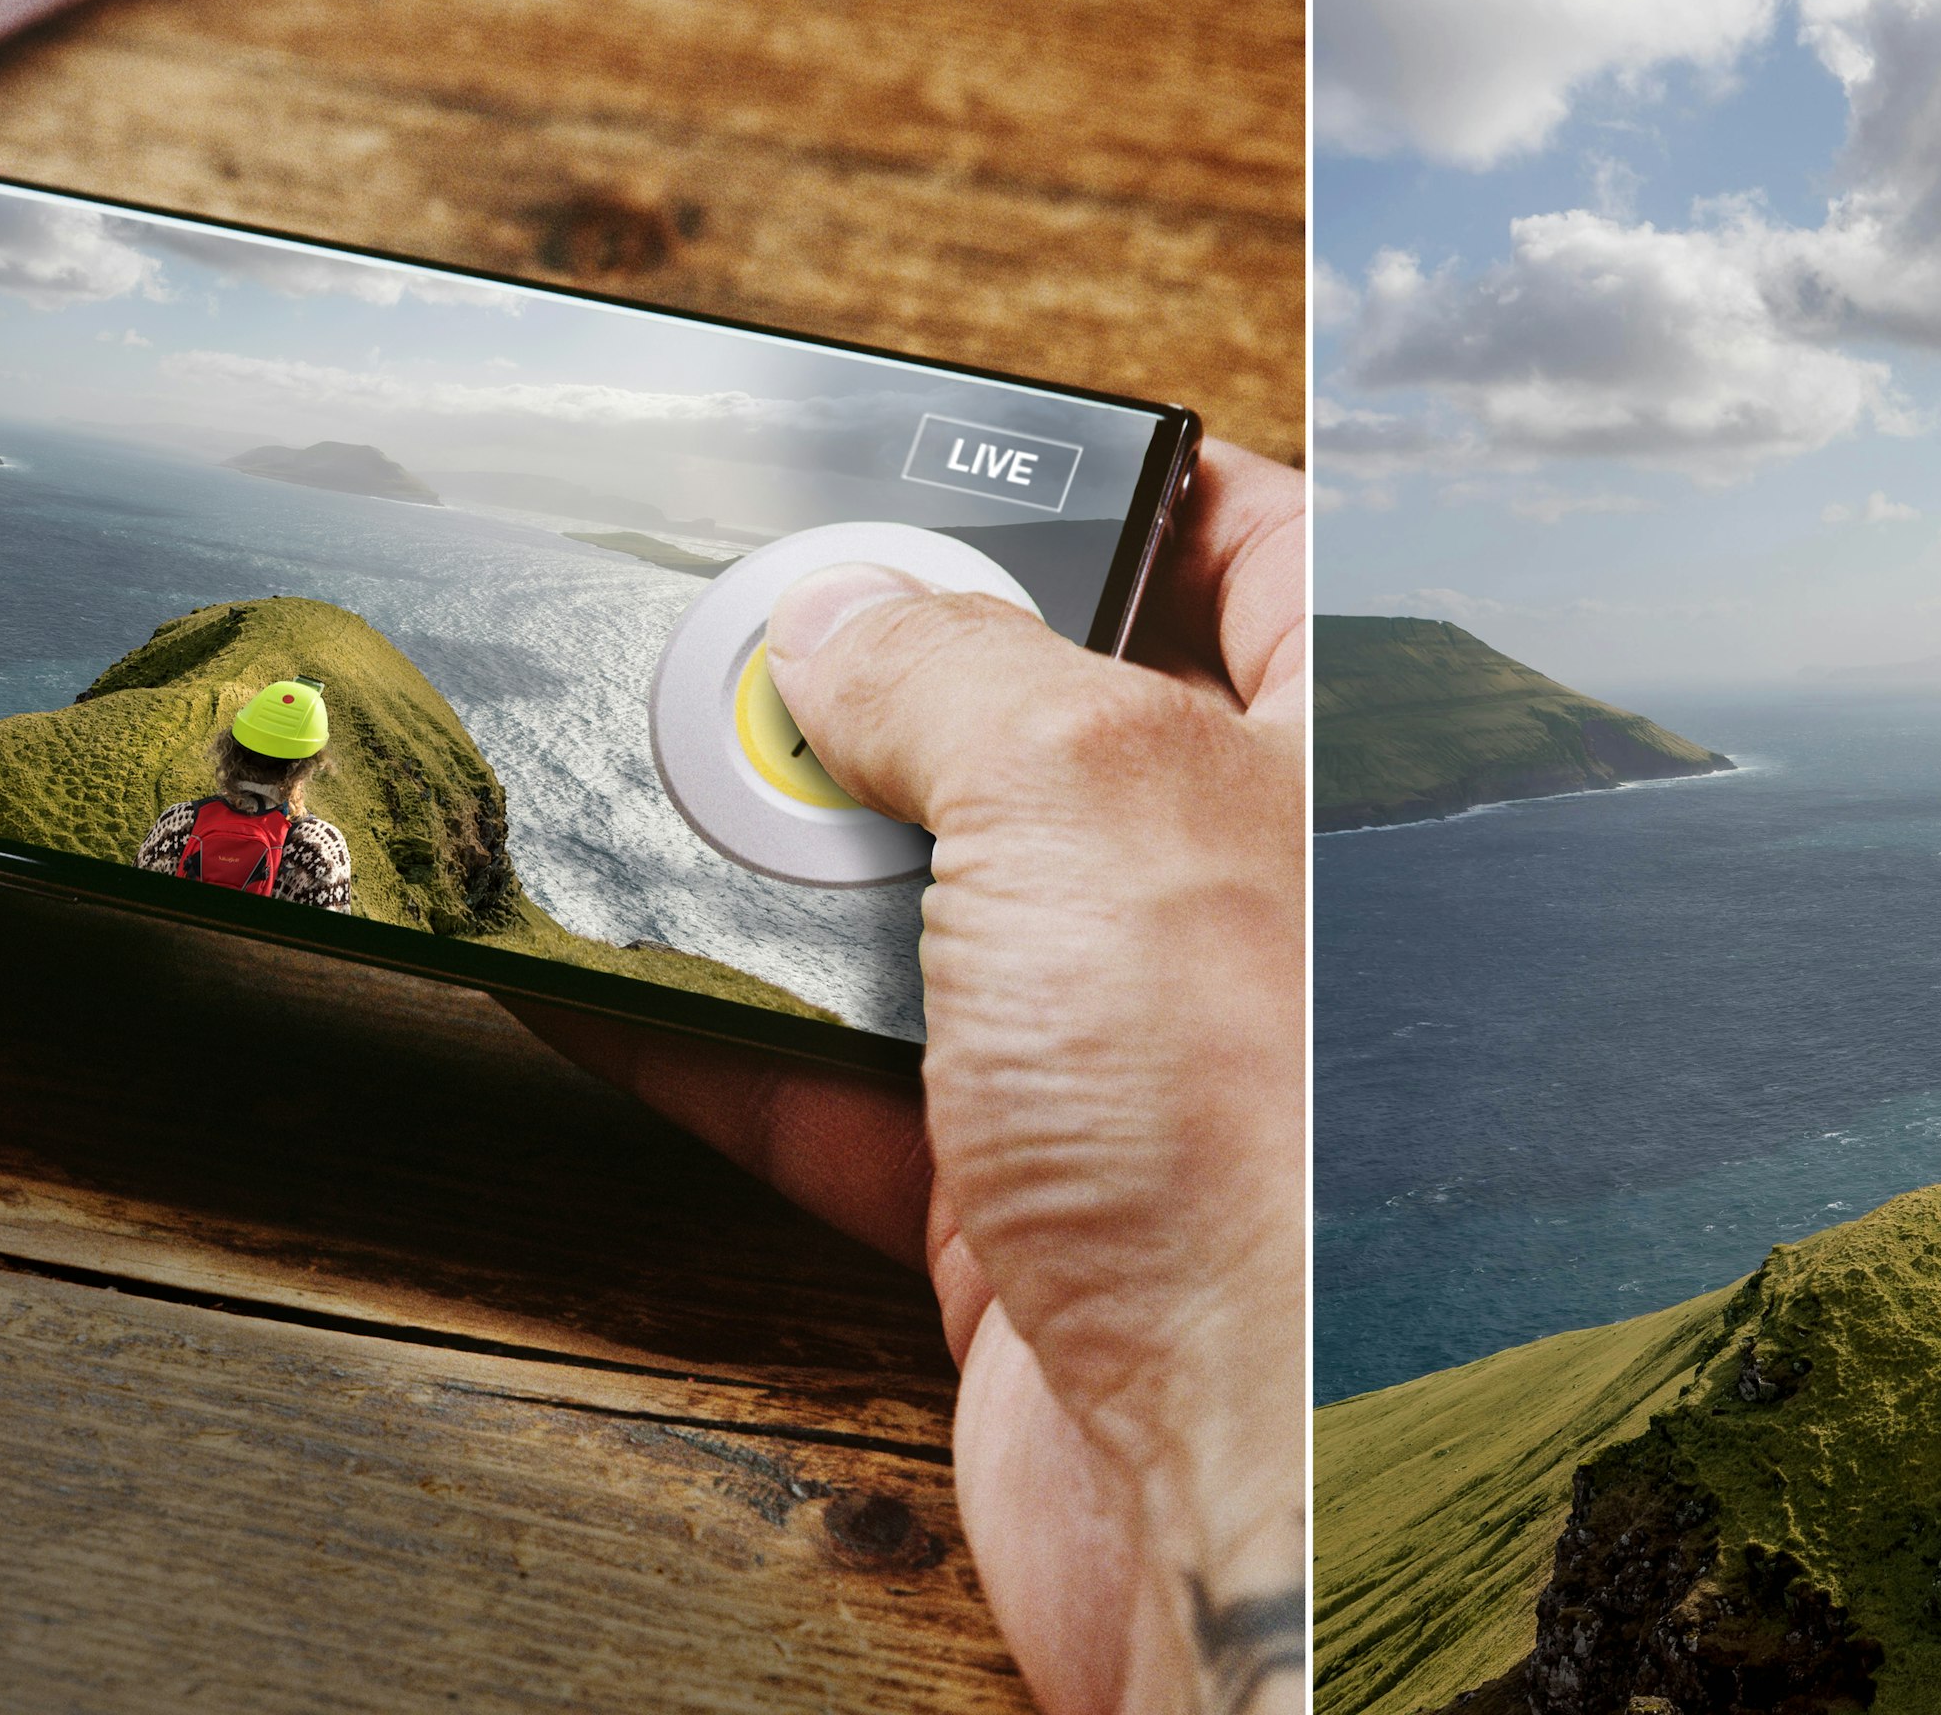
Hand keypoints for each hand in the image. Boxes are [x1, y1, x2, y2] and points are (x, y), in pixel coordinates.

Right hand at [523, 438, 1302, 1714]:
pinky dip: (708, 1022)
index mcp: (1343, 761)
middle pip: (1042, 726)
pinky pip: (830, 1078)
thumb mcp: (1094, 795)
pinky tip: (597, 948)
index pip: (1258, 552)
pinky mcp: (1012, 1207)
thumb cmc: (1262, 1130)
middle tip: (745, 622)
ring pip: (916, 906)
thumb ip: (951, 670)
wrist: (1230, 1490)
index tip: (992, 449)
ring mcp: (1125, 1059)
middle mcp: (1244, 903)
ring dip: (770, 854)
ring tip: (636, 764)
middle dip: (885, 680)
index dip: (1133, 485)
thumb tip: (840, 622)